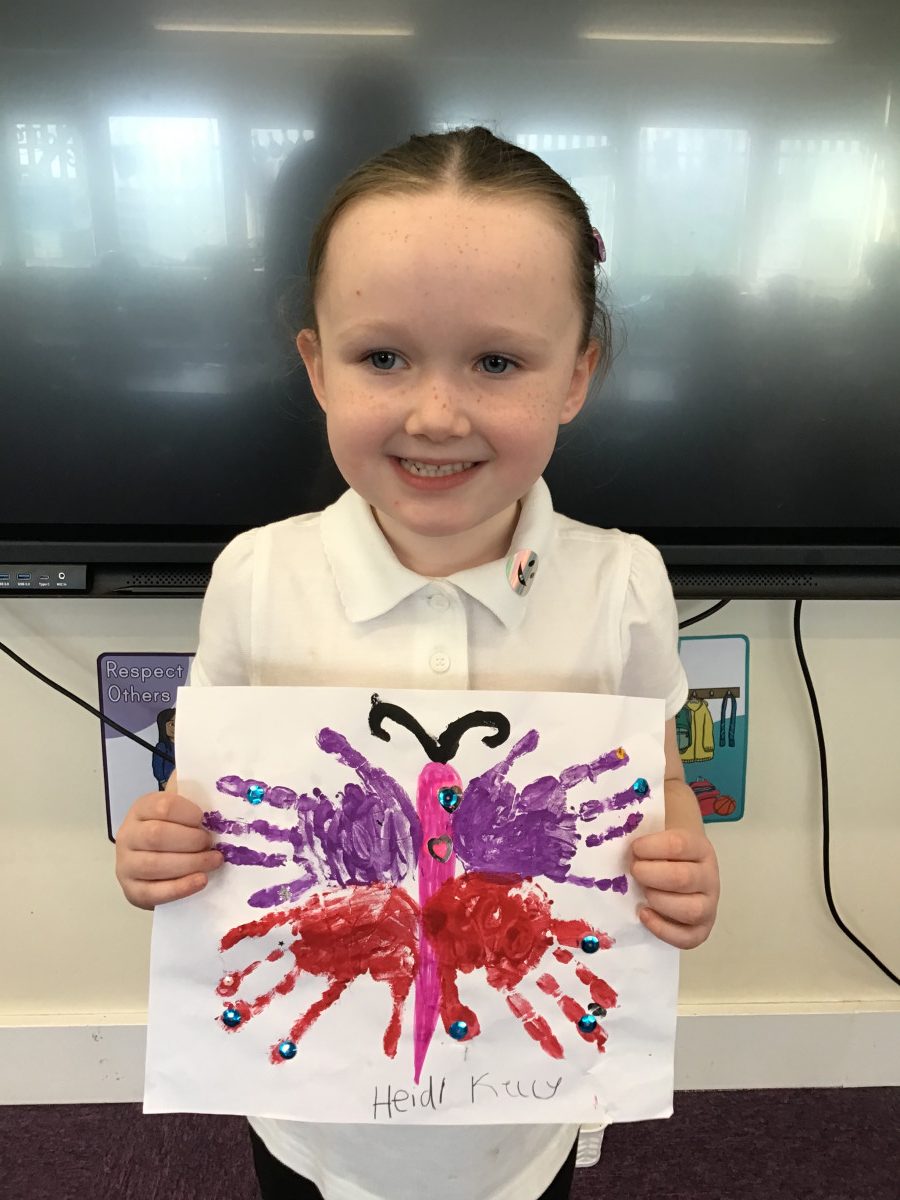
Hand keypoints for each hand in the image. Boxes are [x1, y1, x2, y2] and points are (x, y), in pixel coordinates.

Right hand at [115, 790, 223, 909]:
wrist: (155, 867)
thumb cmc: (175, 831)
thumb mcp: (181, 808)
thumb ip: (193, 791)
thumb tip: (213, 774)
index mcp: (141, 809)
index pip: (162, 806)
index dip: (188, 813)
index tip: (205, 820)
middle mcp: (128, 835)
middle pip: (157, 836)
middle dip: (190, 841)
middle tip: (211, 844)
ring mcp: (126, 864)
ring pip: (154, 865)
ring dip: (190, 863)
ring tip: (214, 861)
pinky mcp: (132, 890)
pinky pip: (153, 892)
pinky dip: (180, 888)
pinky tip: (201, 881)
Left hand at [629, 828, 719, 948]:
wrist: (685, 870)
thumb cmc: (665, 854)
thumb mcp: (660, 840)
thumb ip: (644, 843)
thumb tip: (617, 846)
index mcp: (700, 849)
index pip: (679, 845)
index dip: (651, 846)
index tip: (635, 848)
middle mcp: (709, 877)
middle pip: (683, 878)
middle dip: (650, 875)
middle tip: (635, 871)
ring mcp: (709, 906)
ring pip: (691, 910)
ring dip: (659, 901)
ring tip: (643, 893)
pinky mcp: (702, 930)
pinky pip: (687, 938)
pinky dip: (662, 929)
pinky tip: (644, 914)